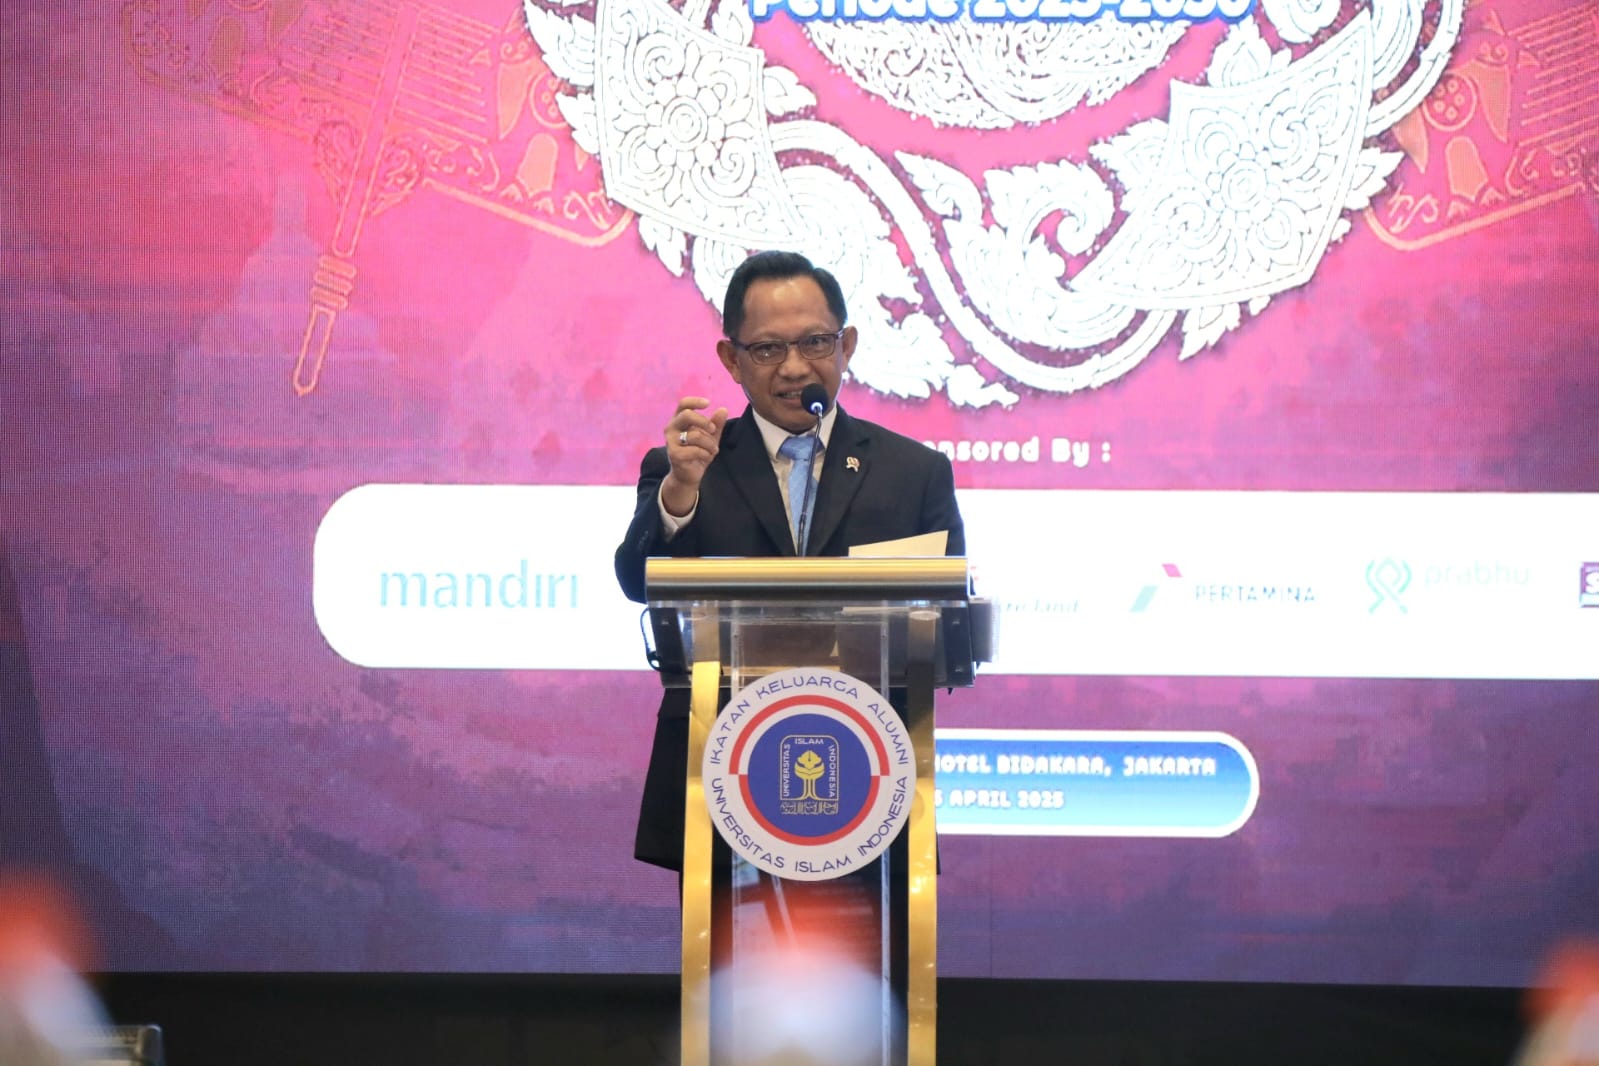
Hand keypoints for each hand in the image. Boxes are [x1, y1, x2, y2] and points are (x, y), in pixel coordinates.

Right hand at [662, 397, 727, 515]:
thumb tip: (723, 409)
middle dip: (704, 422)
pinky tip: (706, 457)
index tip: (708, 403)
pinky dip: (705, 454)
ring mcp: (671, 441)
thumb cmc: (698, 453)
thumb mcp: (710, 437)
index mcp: (679, 420)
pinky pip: (695, 450)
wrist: (688, 475)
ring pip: (695, 435)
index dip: (695, 401)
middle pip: (687, 415)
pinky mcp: (674, 454)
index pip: (683, 404)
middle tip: (713, 430)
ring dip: (709, 443)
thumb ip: (716, 424)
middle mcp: (671, 428)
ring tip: (713, 450)